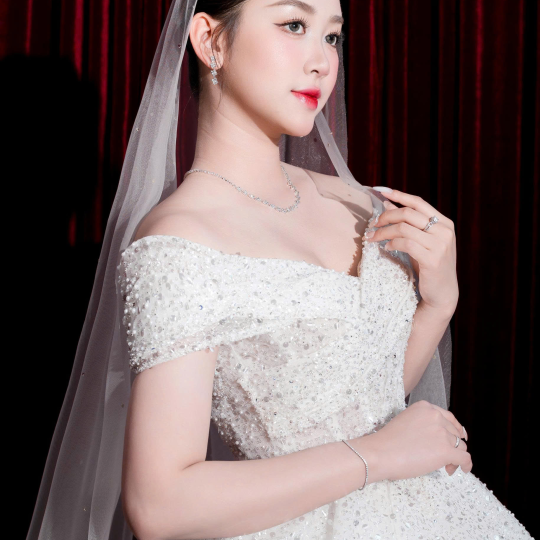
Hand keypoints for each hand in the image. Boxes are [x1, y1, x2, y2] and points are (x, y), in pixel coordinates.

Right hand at [358, 400, 470, 482]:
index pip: (448, 417)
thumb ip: (423, 424)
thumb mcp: (406, 421)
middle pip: (454, 433)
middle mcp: (435, 416)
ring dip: (455, 456)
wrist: (380, 452)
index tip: (458, 437)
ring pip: (460, 446)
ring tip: (446, 467)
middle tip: (444, 458)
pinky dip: (465, 465)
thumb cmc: (388, 441)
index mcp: (425, 407)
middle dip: (452, 445)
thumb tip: (437, 439)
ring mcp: (442, 433)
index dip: (454, 429)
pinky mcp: (446, 450)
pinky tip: (462, 470)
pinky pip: (464, 458)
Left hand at [364, 189, 457, 315]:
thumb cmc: (428, 266)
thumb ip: (407, 223)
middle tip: (372, 225)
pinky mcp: (432, 258)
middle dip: (386, 217)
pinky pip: (405, 244)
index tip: (382, 192)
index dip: (399, 195)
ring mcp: (440, 245)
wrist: (442, 293)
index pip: (418, 203)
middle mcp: (445, 231)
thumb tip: (387, 204)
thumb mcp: (419, 241)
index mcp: (444, 223)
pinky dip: (392, 244)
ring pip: (404, 228)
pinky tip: (386, 248)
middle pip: (408, 213)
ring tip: (373, 238)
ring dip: (383, 232)